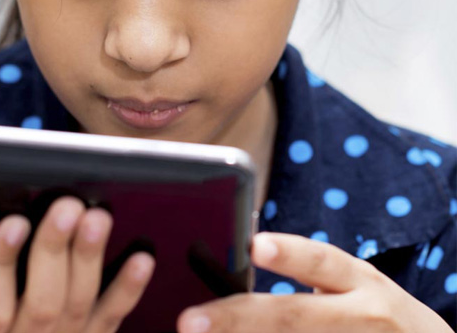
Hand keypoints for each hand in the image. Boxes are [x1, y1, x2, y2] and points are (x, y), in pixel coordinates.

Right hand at [0, 196, 154, 332]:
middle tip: (67, 205)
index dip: (1, 262)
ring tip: (99, 216)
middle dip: (55, 251)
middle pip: (43, 303)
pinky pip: (110, 321)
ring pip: (78, 307)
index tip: (13, 223)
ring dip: (91, 260)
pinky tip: (141, 257)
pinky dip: (127, 290)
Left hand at [177, 232, 451, 332]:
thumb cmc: (375, 311)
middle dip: (237, 318)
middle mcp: (361, 315)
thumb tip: (244, 244)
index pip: (321, 261)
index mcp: (358, 280)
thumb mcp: (354, 284)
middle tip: (188, 321)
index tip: (254, 245)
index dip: (289, 253)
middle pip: (294, 317)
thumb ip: (309, 270)